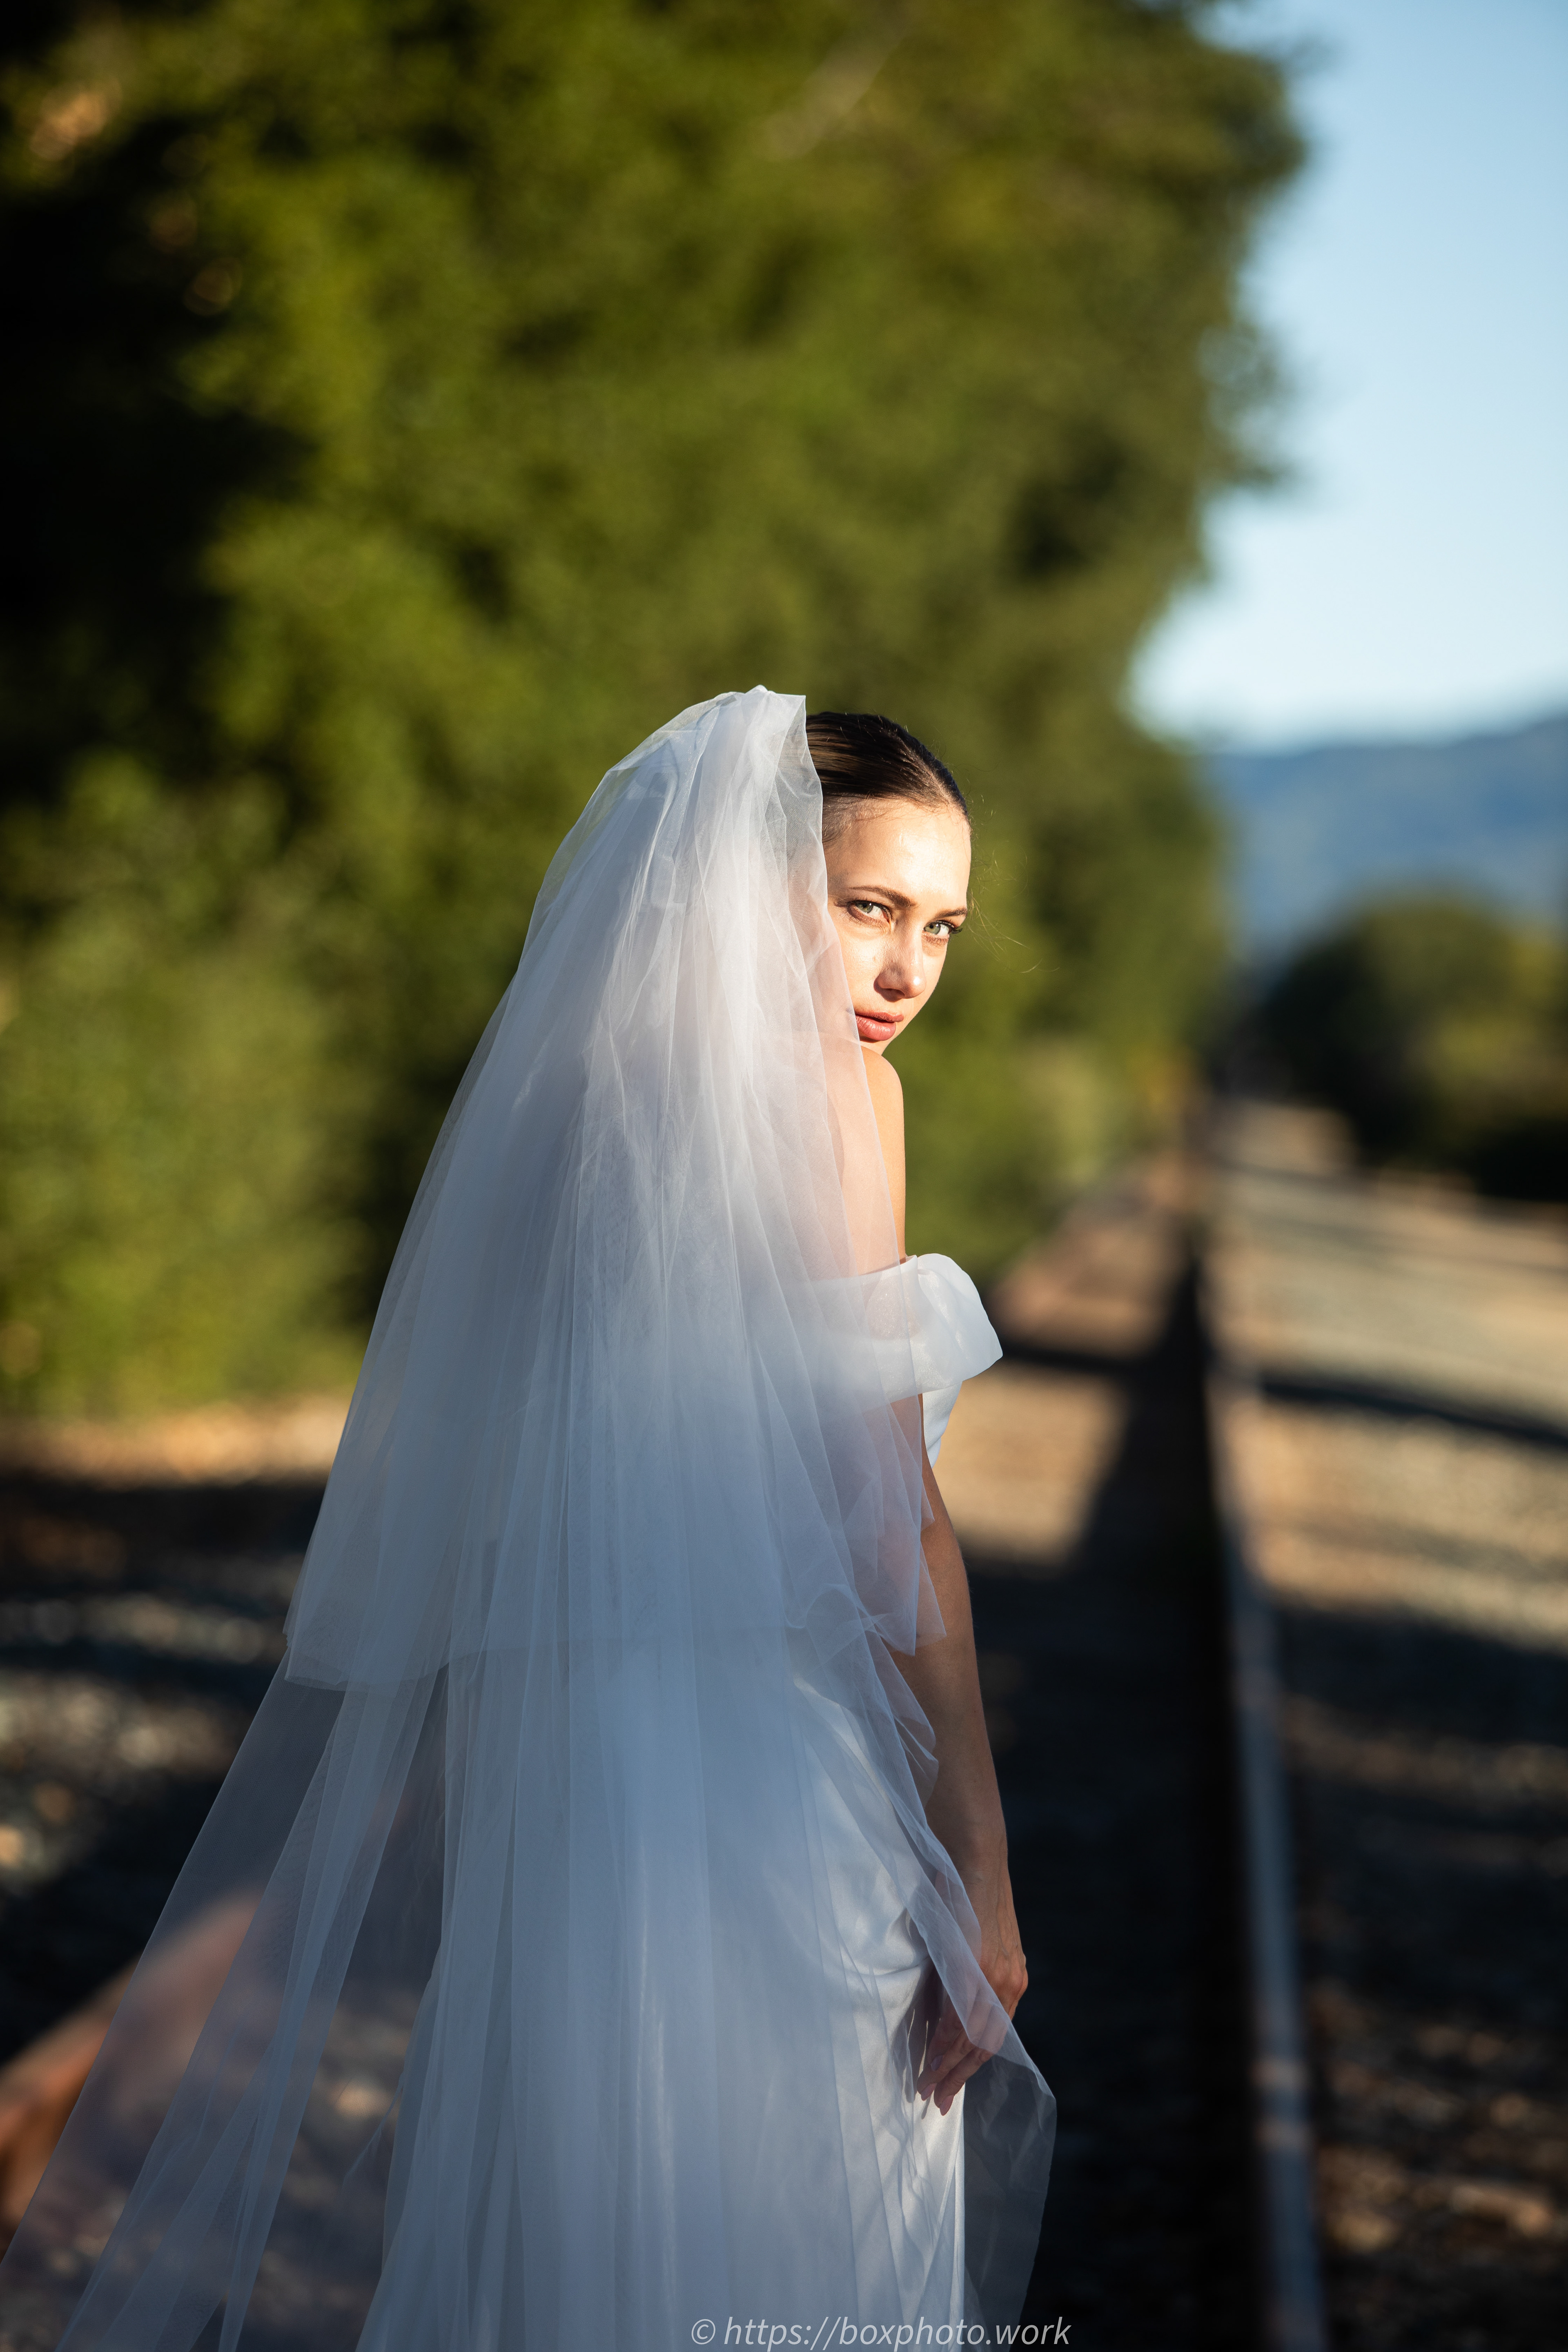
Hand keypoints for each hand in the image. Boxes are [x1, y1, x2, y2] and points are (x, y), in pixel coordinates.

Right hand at [915, 1850, 1026, 2115]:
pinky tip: (932, 2056)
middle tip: (934, 2102)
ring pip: (974, 2036)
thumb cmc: (966, 1894)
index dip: (968, 2067)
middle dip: (958, 2077)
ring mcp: (997, 1975)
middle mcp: (1010, 1983)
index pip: (991, 2038)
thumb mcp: (970, 1945)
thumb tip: (942, 2021)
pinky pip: (963, 2013)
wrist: (974, 1850)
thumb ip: (961, 1982)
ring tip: (926, 2087)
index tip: (948, 2090)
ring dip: (948, 2065)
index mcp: (1011, 1981)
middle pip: (984, 2045)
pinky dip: (946, 2039)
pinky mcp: (979, 1963)